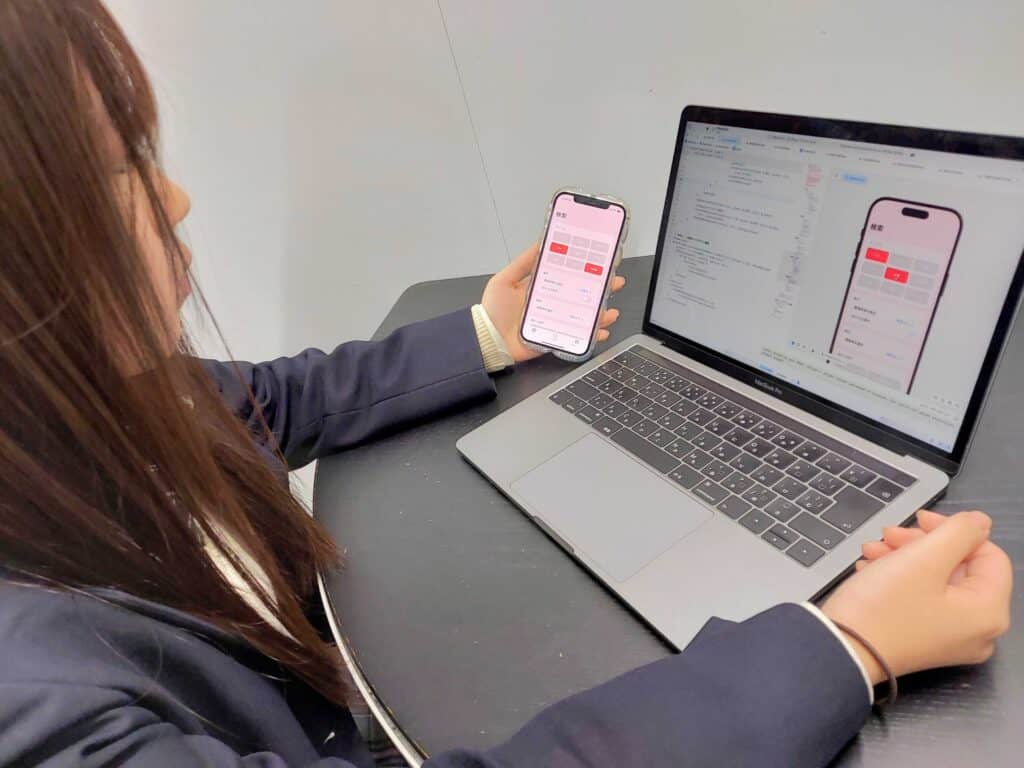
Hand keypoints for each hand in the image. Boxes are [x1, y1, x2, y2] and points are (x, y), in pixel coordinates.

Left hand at [481, 242, 625, 362]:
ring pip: (586, 316)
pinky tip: (600, 330)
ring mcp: (557, 321)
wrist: (487, 340)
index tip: (602, 259)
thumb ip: (523, 263)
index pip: (569, 274)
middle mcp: (553, 303)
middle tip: (615, 281)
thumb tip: (540, 243)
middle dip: (602, 288)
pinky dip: (592, 335)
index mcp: (543, 286)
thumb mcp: (505, 280)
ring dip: (602, 312)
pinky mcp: (556, 338)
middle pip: (583, 294)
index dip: (586, 267)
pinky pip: (579, 337)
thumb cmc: (492, 311)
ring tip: (610, 309)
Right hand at [821, 510, 1011, 684]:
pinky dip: (899, 578)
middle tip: (887, 535)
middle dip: (921, 544)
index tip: (918, 519)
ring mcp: (949, 639)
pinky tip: (871, 569)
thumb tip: (980, 522)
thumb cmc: (883, 607)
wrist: (839, 650)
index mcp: (988, 612)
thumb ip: (959, 532)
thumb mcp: (923, 558)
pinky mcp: (923, 641)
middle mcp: (977, 631)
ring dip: (904, 556)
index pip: (989, 555)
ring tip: (871, 551)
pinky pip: (922, 599)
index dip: (955, 530)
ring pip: (937, 580)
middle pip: (960, 568)